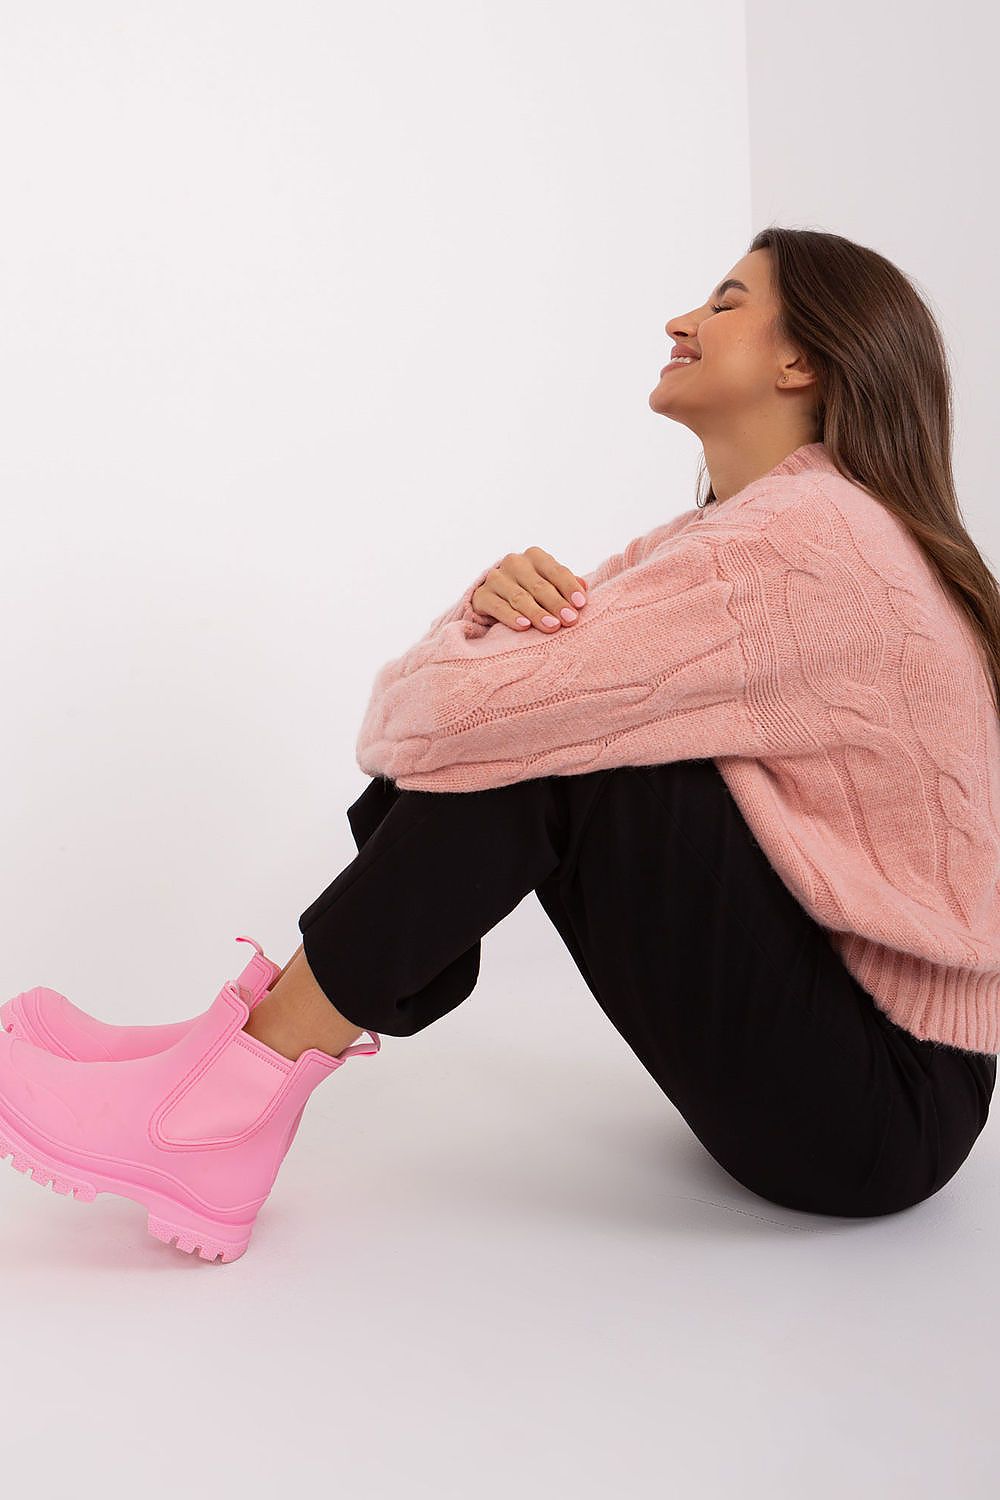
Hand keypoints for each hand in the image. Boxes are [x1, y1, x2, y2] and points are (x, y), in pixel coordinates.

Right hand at [471, 547, 588, 631]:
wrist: (494, 599)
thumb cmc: (531, 592)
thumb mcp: (550, 585)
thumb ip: (566, 585)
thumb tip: (585, 588)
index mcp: (535, 556)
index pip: (556, 571)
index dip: (569, 587)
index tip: (581, 604)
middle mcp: (514, 562)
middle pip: (539, 585)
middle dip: (556, 603)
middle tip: (570, 619)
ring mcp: (496, 578)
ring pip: (519, 597)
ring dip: (537, 613)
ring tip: (552, 626)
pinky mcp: (481, 595)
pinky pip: (498, 607)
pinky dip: (511, 617)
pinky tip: (524, 626)